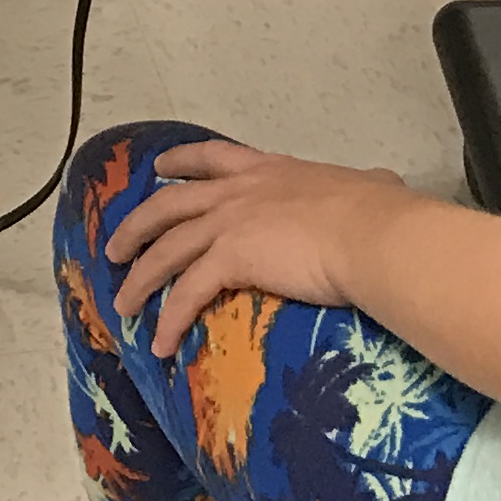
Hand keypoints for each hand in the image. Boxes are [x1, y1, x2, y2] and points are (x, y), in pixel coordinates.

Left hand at [101, 139, 413, 358]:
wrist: (372, 234)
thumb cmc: (378, 214)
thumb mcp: (371, 185)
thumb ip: (367, 185)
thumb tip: (385, 184)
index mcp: (270, 171)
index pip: (213, 157)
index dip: (181, 162)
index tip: (158, 168)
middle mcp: (240, 191)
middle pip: (169, 205)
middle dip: (137, 226)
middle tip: (115, 247)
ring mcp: (230, 222)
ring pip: (167, 250)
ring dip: (139, 279)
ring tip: (122, 304)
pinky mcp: (230, 258)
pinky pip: (186, 293)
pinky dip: (170, 318)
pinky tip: (161, 342)